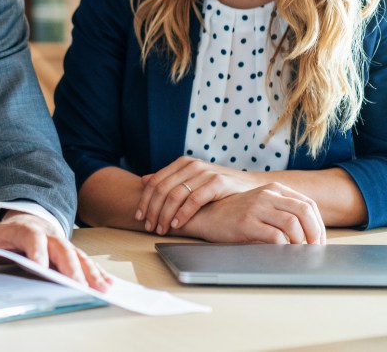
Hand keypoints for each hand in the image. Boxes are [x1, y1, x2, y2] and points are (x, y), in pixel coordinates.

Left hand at [0, 211, 110, 291]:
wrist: (23, 218)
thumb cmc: (3, 236)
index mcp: (22, 229)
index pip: (29, 236)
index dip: (35, 249)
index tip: (39, 265)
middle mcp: (46, 234)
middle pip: (60, 247)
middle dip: (70, 266)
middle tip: (77, 285)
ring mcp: (60, 242)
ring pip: (77, 255)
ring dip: (89, 271)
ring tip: (100, 288)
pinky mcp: (70, 251)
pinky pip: (86, 261)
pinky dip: (97, 272)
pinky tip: (108, 284)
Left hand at [138, 156, 261, 233]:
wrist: (252, 187)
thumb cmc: (218, 187)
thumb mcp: (192, 180)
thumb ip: (170, 180)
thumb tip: (143, 180)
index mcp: (182, 163)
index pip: (155, 181)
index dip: (145, 200)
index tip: (139, 217)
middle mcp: (192, 165)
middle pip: (162, 188)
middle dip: (152, 210)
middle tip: (149, 226)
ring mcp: (205, 172)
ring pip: (175, 195)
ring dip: (165, 214)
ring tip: (161, 228)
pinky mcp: (218, 182)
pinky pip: (194, 199)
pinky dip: (183, 213)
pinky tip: (177, 224)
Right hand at [181, 183, 325, 243]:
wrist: (205, 216)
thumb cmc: (235, 216)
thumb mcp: (261, 207)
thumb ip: (281, 212)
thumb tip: (310, 235)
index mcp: (273, 189)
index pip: (308, 204)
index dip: (318, 225)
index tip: (319, 241)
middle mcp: (266, 194)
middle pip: (304, 211)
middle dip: (315, 233)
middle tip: (315, 249)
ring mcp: (256, 207)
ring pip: (292, 223)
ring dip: (301, 241)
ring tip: (298, 252)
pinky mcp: (246, 222)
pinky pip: (274, 236)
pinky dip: (284, 247)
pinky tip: (282, 253)